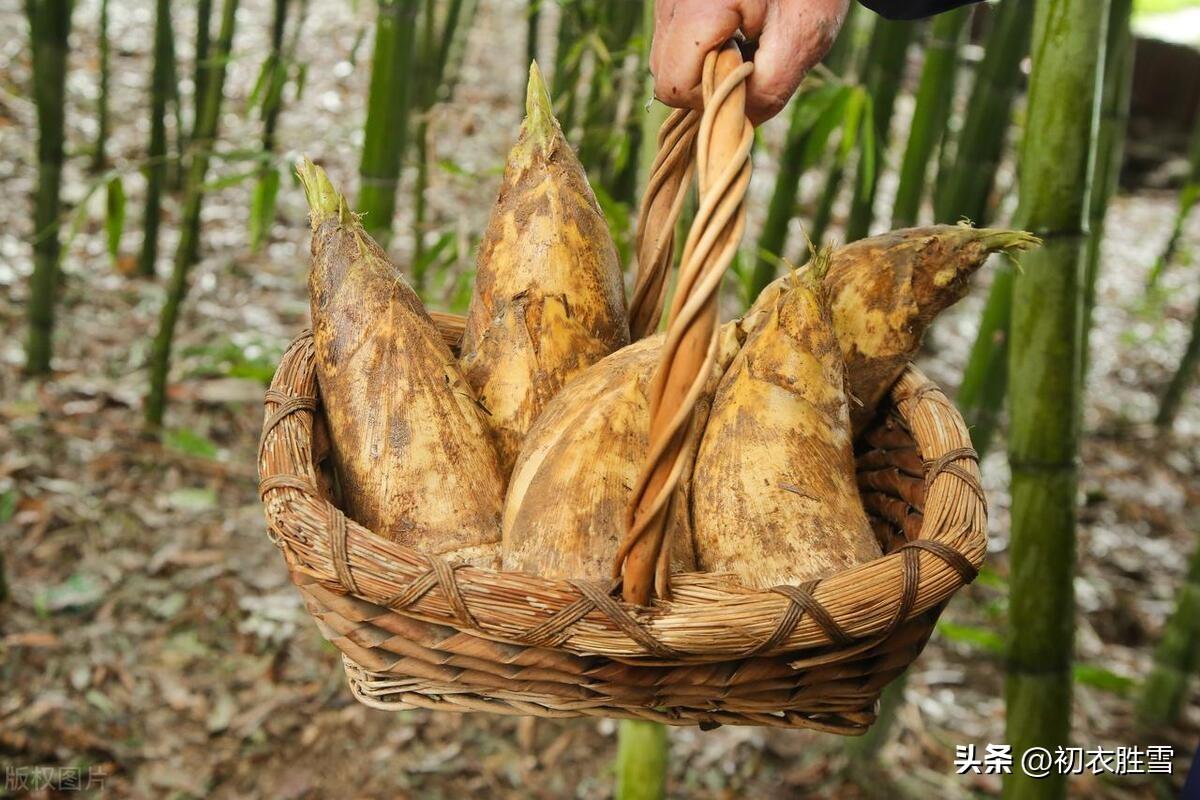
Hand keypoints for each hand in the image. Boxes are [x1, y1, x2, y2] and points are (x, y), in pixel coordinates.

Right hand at [650, 0, 850, 123]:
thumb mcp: (803, 38)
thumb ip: (768, 90)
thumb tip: (738, 123)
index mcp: (697, 7)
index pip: (673, 85)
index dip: (711, 96)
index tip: (748, 74)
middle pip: (664, 72)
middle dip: (705, 80)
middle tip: (748, 58)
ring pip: (667, 56)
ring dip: (705, 63)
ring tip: (743, 38)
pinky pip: (676, 38)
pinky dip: (704, 45)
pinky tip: (735, 27)